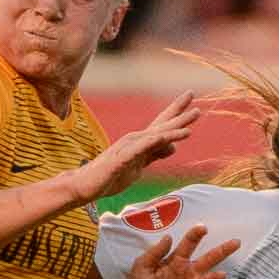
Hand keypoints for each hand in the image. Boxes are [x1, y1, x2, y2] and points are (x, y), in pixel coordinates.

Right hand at [71, 92, 199, 203]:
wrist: (85, 185)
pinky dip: (158, 141)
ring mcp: (128, 148)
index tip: (190, 99)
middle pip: (160, 123)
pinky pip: (143, 148)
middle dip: (178, 109)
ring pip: (156, 134)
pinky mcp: (122, 158)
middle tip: (191, 93)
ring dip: (175, 125)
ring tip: (194, 114)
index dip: (176, 112)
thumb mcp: (138, 165)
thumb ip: (154, 154)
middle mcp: (135, 140)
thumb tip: (172, 146)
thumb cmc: (110, 176)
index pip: (161, 125)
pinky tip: (169, 138)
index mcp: (140, 143)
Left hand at [121, 225, 238, 278]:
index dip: (195, 236)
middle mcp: (188, 274)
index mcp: (176, 262)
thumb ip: (155, 253)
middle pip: (208, 260)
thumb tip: (169, 236)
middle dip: (221, 251)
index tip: (203, 227)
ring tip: (221, 274)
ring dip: (215, 278)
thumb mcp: (142, 266)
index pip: (188, 246)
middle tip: (235, 242)